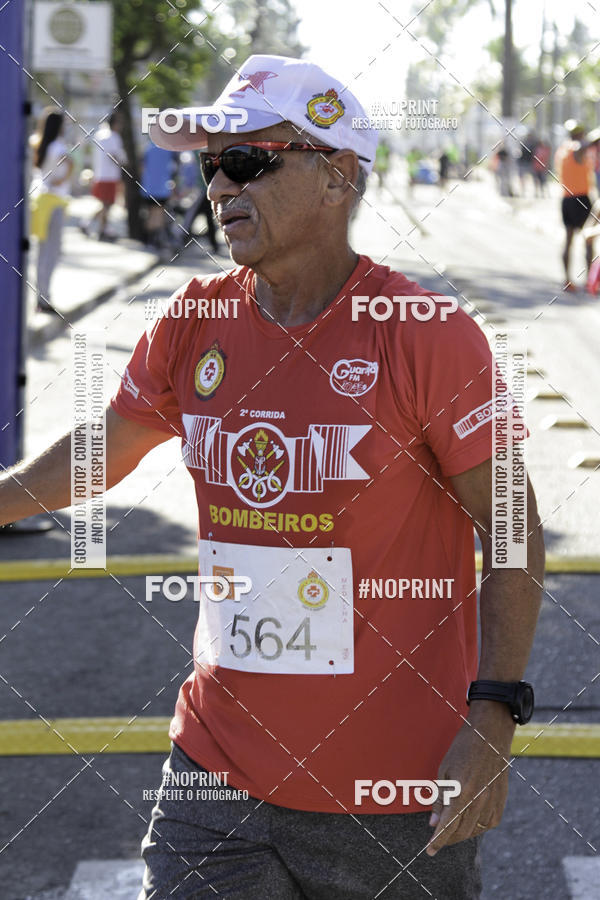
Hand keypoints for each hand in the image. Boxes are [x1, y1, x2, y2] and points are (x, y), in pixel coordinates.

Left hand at [426, 705, 513, 855]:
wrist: (490, 736)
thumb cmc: (463, 749)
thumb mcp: (444, 771)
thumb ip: (440, 799)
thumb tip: (433, 823)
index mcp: (462, 793)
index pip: (448, 826)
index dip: (437, 841)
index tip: (429, 850)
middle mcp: (480, 801)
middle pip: (461, 832)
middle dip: (447, 839)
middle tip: (436, 842)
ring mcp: (493, 802)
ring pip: (475, 831)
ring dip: (461, 834)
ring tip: (450, 831)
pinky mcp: (501, 802)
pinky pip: (488, 823)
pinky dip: (477, 827)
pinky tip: (468, 822)